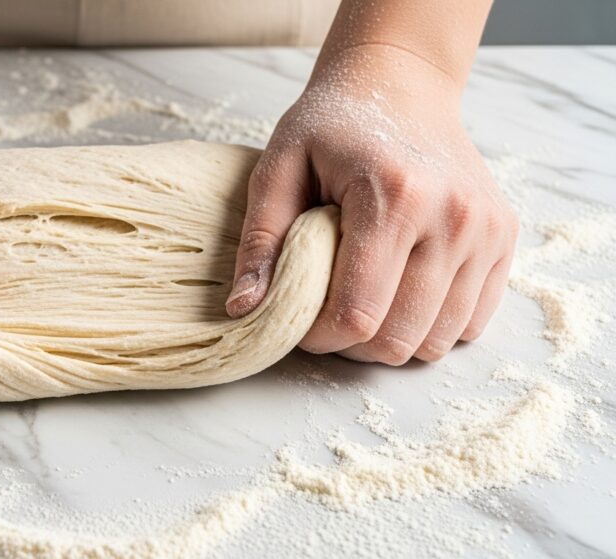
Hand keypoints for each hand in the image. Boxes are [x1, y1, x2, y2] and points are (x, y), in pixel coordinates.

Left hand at [226, 45, 518, 364]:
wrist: (402, 83)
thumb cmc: (334, 124)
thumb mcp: (278, 166)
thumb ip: (260, 239)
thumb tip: (243, 309)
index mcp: (395, 197)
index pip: (357, 315)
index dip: (317, 337)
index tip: (296, 318)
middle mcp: (453, 218)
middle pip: (398, 340)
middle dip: (351, 344)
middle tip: (326, 312)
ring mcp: (487, 231)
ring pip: (436, 342)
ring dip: (391, 339)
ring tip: (362, 300)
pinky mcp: (503, 239)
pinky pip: (470, 323)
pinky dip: (430, 325)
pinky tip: (399, 292)